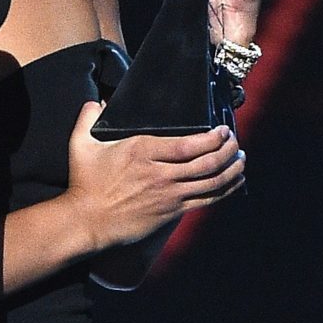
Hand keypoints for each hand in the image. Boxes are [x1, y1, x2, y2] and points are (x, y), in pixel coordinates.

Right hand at [64, 101, 245, 251]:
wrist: (88, 221)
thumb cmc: (85, 183)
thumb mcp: (81, 144)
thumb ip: (89, 117)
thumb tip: (97, 101)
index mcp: (142, 152)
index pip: (189, 145)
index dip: (212, 137)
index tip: (223, 129)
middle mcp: (160, 174)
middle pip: (206, 162)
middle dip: (228, 150)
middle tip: (236, 141)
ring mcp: (169, 195)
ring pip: (211, 182)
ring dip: (232, 169)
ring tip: (241, 159)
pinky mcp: (171, 212)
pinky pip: (206, 200)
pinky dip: (225, 190)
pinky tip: (235, 183)